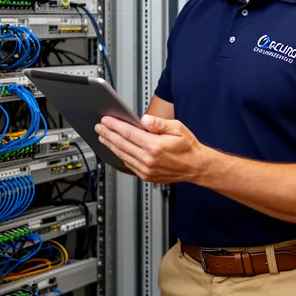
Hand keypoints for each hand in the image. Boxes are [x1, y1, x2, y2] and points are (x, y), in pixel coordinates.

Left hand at [94, 115, 211, 183]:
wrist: (196, 166)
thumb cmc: (188, 147)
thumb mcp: (177, 128)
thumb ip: (158, 123)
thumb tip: (144, 119)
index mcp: (154, 146)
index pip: (128, 133)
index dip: (115, 125)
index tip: (106, 120)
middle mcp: (148, 159)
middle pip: (121, 144)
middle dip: (108, 134)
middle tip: (99, 127)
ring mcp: (146, 169)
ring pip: (122, 155)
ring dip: (110, 145)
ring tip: (103, 137)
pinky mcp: (146, 175)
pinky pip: (128, 164)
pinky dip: (119, 155)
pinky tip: (116, 149)